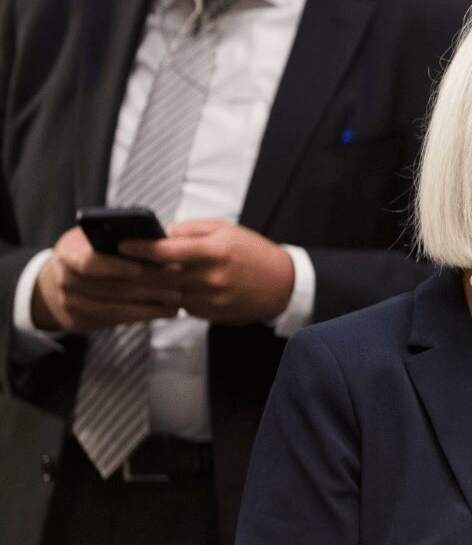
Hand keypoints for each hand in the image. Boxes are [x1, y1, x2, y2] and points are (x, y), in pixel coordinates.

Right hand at [31, 226, 181, 332]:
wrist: (62, 278)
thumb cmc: (93, 251)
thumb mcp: (100, 238)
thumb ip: (123, 240)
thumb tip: (162, 245)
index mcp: (68, 252)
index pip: (89, 262)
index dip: (115, 267)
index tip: (140, 269)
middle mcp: (64, 279)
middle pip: (109, 288)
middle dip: (147, 289)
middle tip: (177, 288)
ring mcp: (68, 303)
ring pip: (114, 309)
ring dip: (149, 307)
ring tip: (175, 302)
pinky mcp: (77, 321)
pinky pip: (113, 321)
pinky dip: (141, 316)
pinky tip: (162, 311)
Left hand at [120, 220, 294, 324]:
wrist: (283, 284)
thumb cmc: (253, 252)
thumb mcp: (226, 230)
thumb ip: (191, 230)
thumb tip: (161, 234)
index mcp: (215, 251)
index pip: (168, 251)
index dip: (141, 248)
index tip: (121, 244)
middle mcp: (211, 278)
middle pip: (160, 277)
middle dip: (134, 271)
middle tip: (115, 264)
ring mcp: (211, 299)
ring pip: (167, 295)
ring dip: (148, 287)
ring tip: (132, 277)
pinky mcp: (211, 314)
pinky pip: (181, 306)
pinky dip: (170, 298)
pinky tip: (162, 290)